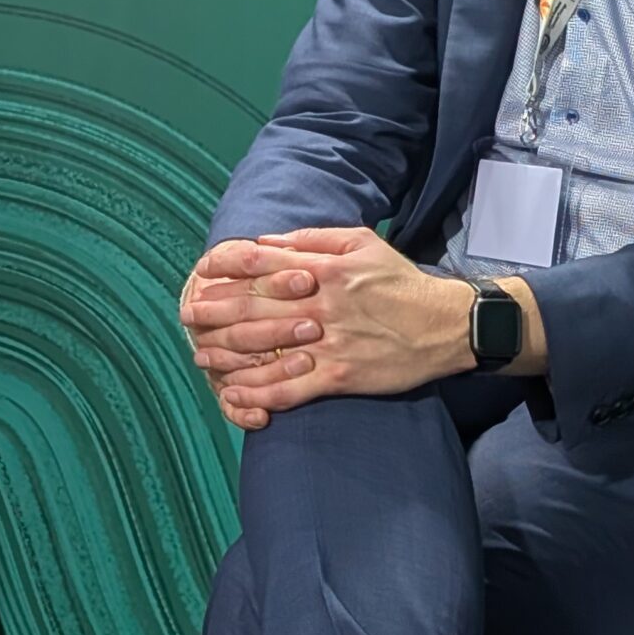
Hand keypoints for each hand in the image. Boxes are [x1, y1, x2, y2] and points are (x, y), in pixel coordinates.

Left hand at [190, 227, 473, 423]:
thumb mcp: (362, 243)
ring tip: (201, 355)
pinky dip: (257, 394)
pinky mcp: (338, 377)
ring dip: (225, 354)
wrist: (447, 326)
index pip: (259, 261)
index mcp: (323, 269)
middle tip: (186, 315)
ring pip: (263, 350)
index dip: (224, 265)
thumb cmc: (401, 282)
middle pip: (251, 305)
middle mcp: (320, 304)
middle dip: (212, 310)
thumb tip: (267, 241)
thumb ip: (313, 239)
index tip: (201, 271)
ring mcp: (327, 343)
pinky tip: (234, 395)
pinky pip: (288, 388)